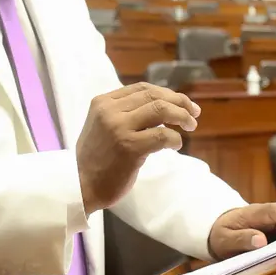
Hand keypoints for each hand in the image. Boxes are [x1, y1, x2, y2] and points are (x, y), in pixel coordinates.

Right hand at [77, 82, 200, 214]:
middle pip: (155, 96)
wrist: (80, 186)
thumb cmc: (95, 159)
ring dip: (182, 116)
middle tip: (194, 113)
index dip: (167, 93)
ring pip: (161, 110)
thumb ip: (123, 113)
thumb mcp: (101, 125)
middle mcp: (109, 111)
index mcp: (103, 102)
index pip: (142, 88)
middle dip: (180, 102)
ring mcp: (119, 128)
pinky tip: (176, 145)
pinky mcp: (129, 147)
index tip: (182, 103)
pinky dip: (175, 138)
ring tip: (191, 126)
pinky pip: (163, 135)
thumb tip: (160, 106)